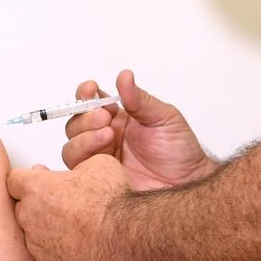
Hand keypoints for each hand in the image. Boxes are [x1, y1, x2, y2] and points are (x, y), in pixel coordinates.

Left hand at [6, 154, 129, 260]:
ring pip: (33, 236)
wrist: (125, 242)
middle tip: (60, 206)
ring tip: (73, 231)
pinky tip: (75, 251)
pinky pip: (45, 260)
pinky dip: (56, 256)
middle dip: (37, 206)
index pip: (14, 180)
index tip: (37, 181)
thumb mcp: (99, 164)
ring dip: (46, 233)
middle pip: (21, 209)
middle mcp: (29, 217)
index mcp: (35, 188)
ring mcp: (36, 246)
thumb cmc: (112, 205)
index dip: (28, 180)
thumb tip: (81, 169)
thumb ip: (78, 166)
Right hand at [62, 70, 216, 189]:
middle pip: (75, 123)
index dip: (85, 93)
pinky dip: (82, 162)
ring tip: (108, 137)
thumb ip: (140, 100)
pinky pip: (77, 172)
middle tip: (105, 118)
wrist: (189, 184)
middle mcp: (104, 138)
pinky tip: (101, 160)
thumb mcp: (164, 118)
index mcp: (117, 119)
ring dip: (84, 139)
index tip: (90, 88)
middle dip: (85, 118)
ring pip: (71, 147)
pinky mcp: (98, 182)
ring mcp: (100, 161)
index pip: (90, 101)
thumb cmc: (180, 152)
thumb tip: (124, 76)